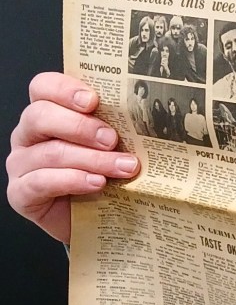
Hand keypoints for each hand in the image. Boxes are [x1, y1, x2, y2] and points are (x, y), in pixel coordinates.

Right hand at [6, 72, 140, 243]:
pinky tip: (97, 183)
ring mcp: (21, 164)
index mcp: (49, 112)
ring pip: (50, 152)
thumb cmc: (105, 174)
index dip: (65, 89)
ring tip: (123, 167)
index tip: (94, 100)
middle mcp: (30, 134)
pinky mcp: (20, 193)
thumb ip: (118, 125)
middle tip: (112, 139)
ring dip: (91, 159)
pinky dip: (73, 180)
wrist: (96, 217)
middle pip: (40, 116)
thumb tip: (145, 114)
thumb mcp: (113, 145)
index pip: (43, 87)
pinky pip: (41, 182)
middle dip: (80, 126)